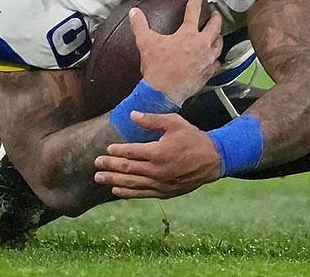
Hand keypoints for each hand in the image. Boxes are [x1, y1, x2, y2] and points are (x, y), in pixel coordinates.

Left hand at [94, 111, 221, 198]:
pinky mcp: (165, 192)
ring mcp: (161, 183)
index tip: (107, 149)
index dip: (117, 150)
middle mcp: (157, 170)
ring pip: (132, 183)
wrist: (213, 159)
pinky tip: (116, 191)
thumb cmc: (193, 138)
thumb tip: (132, 115)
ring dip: (114, 180)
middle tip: (96, 164)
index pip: (131, 152)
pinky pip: (142, 194)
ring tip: (99, 178)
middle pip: (127, 168)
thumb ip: (151, 120)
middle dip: (110, 166)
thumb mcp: (174, 122)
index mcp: (158, 152)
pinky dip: (128, 193)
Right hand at [132, 0, 221, 104]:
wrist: (163, 92)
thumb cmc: (156, 67)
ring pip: (219, 44)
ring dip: (218, 37)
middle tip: (215, 13)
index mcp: (188, 34)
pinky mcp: (207, 73)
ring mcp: (207, 59)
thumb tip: (134, 12)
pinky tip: (213, 58)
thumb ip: (140, 25)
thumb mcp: (146, 43)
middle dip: (216, 17)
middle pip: (215, 26)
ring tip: (216, 34)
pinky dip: (215, 58)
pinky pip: (216, 62)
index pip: (193, 10)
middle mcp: (201, 44)